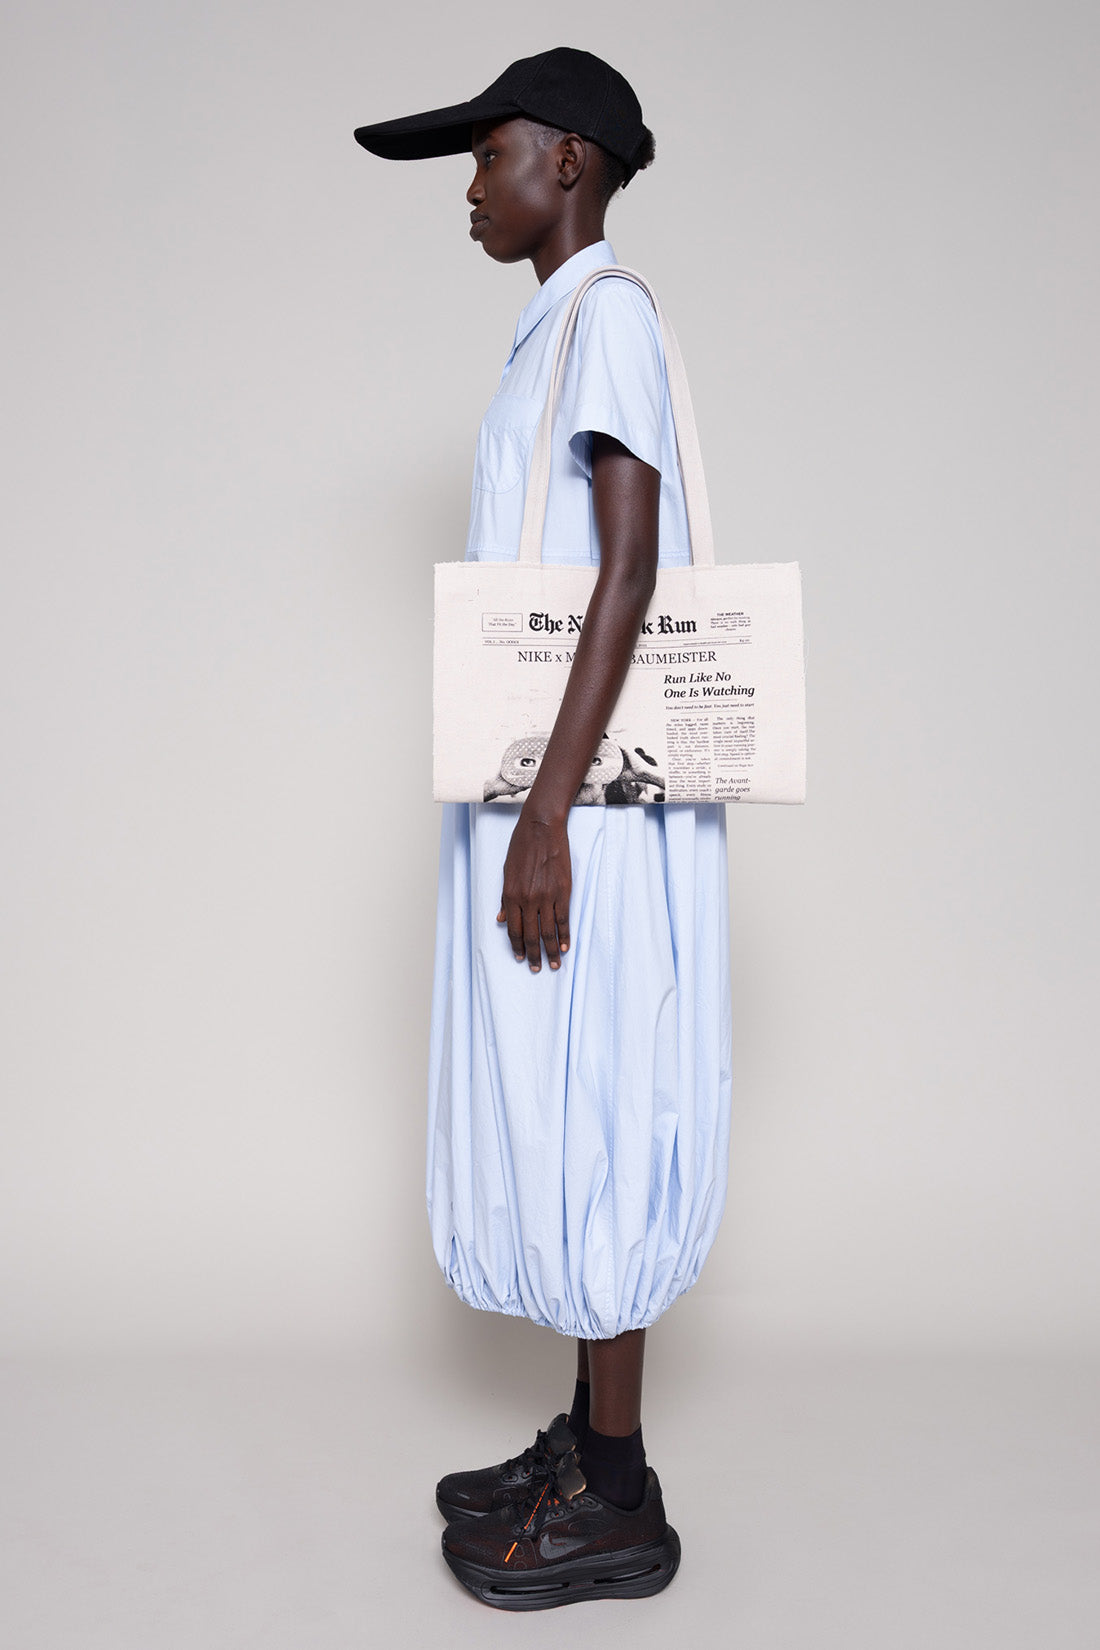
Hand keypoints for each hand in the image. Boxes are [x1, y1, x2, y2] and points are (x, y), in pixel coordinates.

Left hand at [496, 810, 570, 972]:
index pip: (513, 929)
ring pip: (548, 932)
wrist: (541, 829)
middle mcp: (527, 900)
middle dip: (534, 955)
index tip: (521, 958)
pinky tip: (566, 946)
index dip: (517, 946)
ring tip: (554, 964)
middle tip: (538, 968)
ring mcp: (546, 897)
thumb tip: (500, 919)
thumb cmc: (521, 847)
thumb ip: (504, 898)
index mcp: (511, 895)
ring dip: (551, 951)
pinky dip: (565, 935)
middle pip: (530, 935)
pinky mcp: (563, 891)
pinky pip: (563, 919)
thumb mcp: (506, 872)